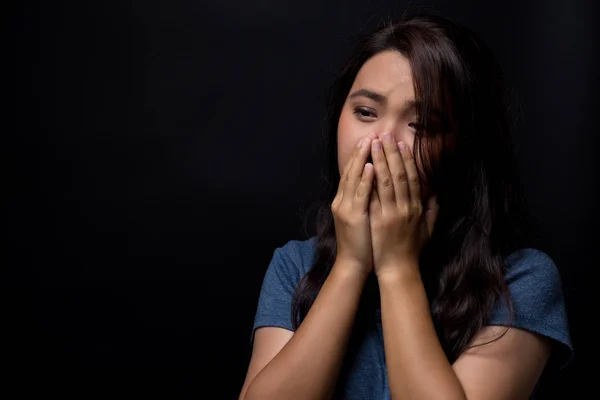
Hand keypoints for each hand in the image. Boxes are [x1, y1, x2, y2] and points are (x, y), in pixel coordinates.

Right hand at [331, 133, 376, 275]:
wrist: (352, 265)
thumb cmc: (363, 243)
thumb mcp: (363, 218)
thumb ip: (368, 201)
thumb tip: (378, 187)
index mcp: (345, 201)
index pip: (353, 173)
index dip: (361, 156)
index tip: (370, 140)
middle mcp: (342, 201)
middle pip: (352, 171)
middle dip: (361, 152)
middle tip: (371, 134)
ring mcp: (346, 208)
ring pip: (354, 178)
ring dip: (362, 159)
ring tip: (371, 142)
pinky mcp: (353, 217)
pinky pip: (360, 195)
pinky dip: (364, 180)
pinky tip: (370, 167)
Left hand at [368, 133, 439, 277]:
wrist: (399, 270)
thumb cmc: (412, 251)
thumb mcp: (428, 230)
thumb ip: (433, 210)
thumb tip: (437, 194)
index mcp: (417, 207)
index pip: (413, 178)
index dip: (407, 160)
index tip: (402, 144)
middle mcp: (407, 207)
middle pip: (399, 174)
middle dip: (392, 153)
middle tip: (385, 135)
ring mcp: (393, 213)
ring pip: (387, 181)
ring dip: (380, 160)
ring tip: (375, 143)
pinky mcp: (379, 220)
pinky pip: (375, 196)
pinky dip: (371, 180)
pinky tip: (366, 166)